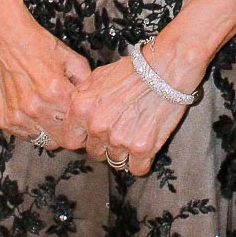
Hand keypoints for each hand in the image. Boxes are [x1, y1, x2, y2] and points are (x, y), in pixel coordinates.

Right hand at [0, 3, 91, 150]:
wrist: (7, 38)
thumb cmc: (40, 46)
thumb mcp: (73, 59)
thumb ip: (88, 84)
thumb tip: (95, 105)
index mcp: (56, 92)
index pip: (78, 132)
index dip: (84, 130)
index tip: (84, 124)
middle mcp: (34, 108)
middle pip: (61, 142)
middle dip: (70, 134)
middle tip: (70, 121)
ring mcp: (17, 115)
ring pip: (43, 141)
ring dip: (50, 132)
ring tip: (51, 113)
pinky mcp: (3, 119)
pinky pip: (25, 135)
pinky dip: (33, 127)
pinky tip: (35, 110)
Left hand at [64, 54, 191, 175]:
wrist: (165, 68)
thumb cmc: (133, 70)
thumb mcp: (98, 76)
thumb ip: (83, 97)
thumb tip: (76, 113)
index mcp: (81, 108)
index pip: (70, 140)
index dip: (82, 137)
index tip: (91, 134)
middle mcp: (97, 127)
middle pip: (94, 152)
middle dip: (104, 144)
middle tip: (119, 129)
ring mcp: (119, 140)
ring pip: (115, 160)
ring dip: (123, 151)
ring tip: (134, 132)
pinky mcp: (141, 148)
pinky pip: (136, 168)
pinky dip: (140, 161)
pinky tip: (145, 145)